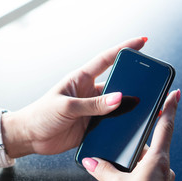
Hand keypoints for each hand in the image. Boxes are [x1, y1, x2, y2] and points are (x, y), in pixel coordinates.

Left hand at [2, 37, 146, 156]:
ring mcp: (92, 110)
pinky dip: (120, 126)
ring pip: (116, 106)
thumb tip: (119, 98)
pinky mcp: (92, 126)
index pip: (107, 60)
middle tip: (151, 85)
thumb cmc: (41, 114)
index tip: (142, 42)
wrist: (30, 137)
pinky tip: (129, 128)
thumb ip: (92, 104)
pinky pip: (111, 125)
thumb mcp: (66, 106)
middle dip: (134, 84)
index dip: (124, 49)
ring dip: (129, 108)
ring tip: (145, 110)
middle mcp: (89, 93)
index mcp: (82, 79)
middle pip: (117, 84)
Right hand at [82, 89, 180, 180]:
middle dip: (124, 151)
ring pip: (136, 166)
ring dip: (118, 171)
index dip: (171, 108)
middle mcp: (161, 167)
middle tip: (113, 150)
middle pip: (143, 148)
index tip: (176, 94)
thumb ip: (102, 170)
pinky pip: (136, 179)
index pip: (166, 127)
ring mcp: (158, 180)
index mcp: (157, 160)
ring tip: (101, 180)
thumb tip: (91, 161)